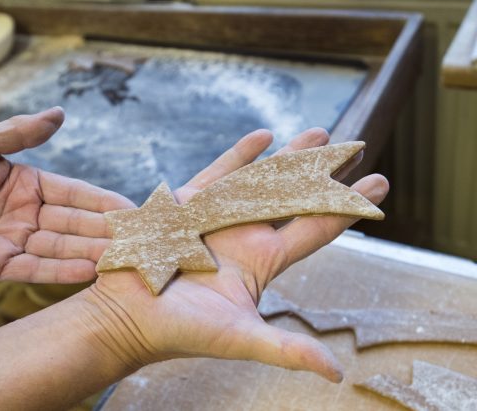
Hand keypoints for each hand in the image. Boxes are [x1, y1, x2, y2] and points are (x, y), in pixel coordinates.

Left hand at [0, 107, 132, 282]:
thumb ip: (18, 132)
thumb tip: (60, 113)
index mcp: (28, 183)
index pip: (75, 193)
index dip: (102, 201)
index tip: (132, 208)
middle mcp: (27, 214)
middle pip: (74, 224)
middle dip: (105, 231)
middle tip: (140, 240)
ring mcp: (13, 241)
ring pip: (60, 249)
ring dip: (90, 253)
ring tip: (122, 259)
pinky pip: (33, 270)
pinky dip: (60, 272)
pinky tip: (87, 272)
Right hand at [86, 128, 388, 381]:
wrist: (125, 316)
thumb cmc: (179, 332)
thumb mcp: (239, 338)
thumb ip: (286, 348)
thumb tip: (337, 373)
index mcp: (261, 261)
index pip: (316, 229)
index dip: (348, 207)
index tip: (380, 185)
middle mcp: (245, 235)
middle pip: (296, 197)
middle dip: (324, 173)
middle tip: (353, 147)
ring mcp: (218, 217)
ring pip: (262, 179)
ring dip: (290, 157)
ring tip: (317, 133)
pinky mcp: (187, 205)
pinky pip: (219, 172)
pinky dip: (241, 155)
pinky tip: (263, 137)